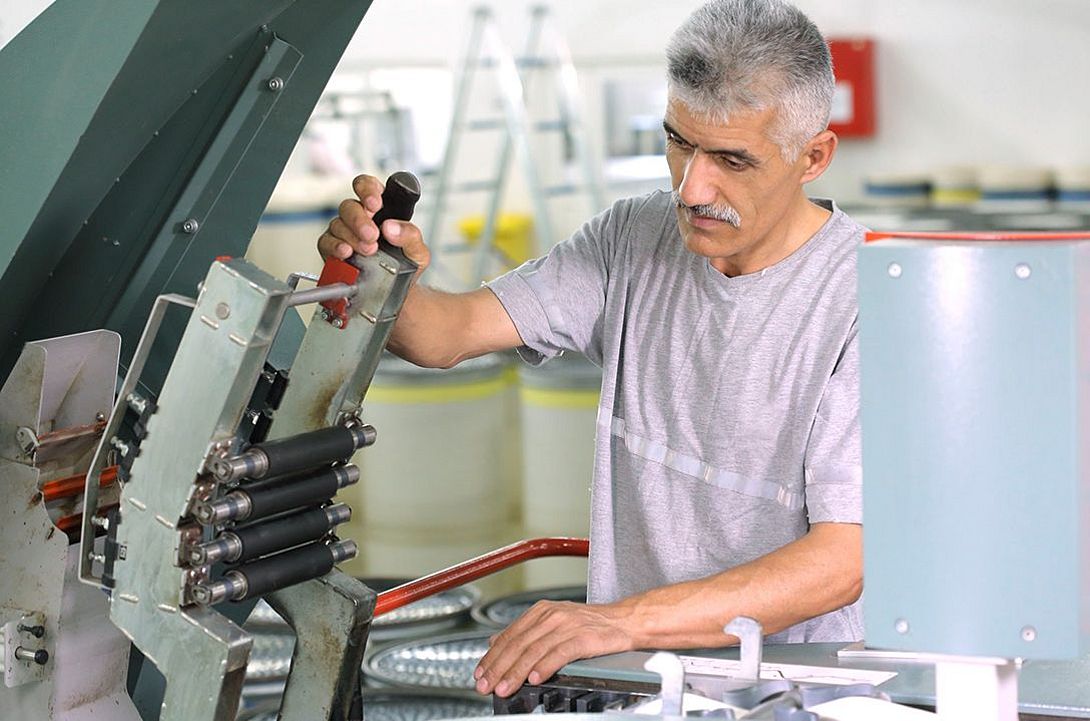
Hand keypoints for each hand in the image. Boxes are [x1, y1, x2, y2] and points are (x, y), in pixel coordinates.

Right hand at [317, 174, 429, 272]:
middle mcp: (360, 217)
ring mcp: (344, 232)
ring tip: (368, 250)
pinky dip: (335, 246)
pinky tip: (346, 252)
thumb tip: (391, 227)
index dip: (368, 190)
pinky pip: (326, 242)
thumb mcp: (418, 251)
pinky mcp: (332, 249)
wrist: (395, 293)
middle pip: (349, 205)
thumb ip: (410, 235)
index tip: (375, 204)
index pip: (368, 186)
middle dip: (360, 219)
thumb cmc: (406, 267)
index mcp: (381, 209)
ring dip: (352, 236)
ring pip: (337, 223)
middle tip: (372, 235)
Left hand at [473, 600, 636, 697]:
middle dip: (498, 667)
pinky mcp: (583, 638)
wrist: (624, 621)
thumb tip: (495, 641)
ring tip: (505, 687)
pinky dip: (544, 667)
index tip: (480, 673)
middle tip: (486, 685)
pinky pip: (559, 653)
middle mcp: (551, 616)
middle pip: (518, 644)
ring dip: (516, 672)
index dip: (492, 656)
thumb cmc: (590, 624)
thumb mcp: (553, 620)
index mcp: (541, 611)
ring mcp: (567, 626)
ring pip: (534, 651)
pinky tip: (534, 678)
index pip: (509, 635)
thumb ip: (525, 631)